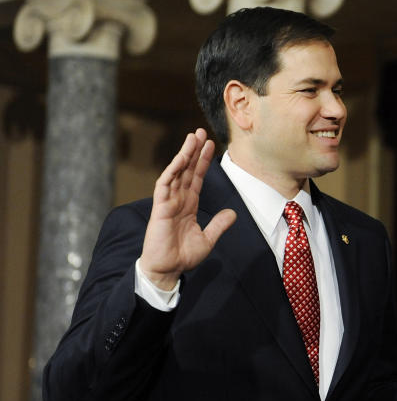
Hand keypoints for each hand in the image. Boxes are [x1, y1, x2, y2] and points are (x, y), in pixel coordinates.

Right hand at [140, 129, 236, 289]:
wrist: (168, 269)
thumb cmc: (183, 256)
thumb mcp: (208, 239)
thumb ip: (219, 225)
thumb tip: (233, 213)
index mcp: (188, 204)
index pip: (197, 177)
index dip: (203, 161)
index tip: (211, 144)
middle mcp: (178, 199)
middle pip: (187, 169)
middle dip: (194, 150)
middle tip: (200, 131)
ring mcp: (168, 202)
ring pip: (176, 172)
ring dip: (184, 154)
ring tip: (192, 137)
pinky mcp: (160, 208)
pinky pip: (165, 185)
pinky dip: (172, 171)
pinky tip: (180, 159)